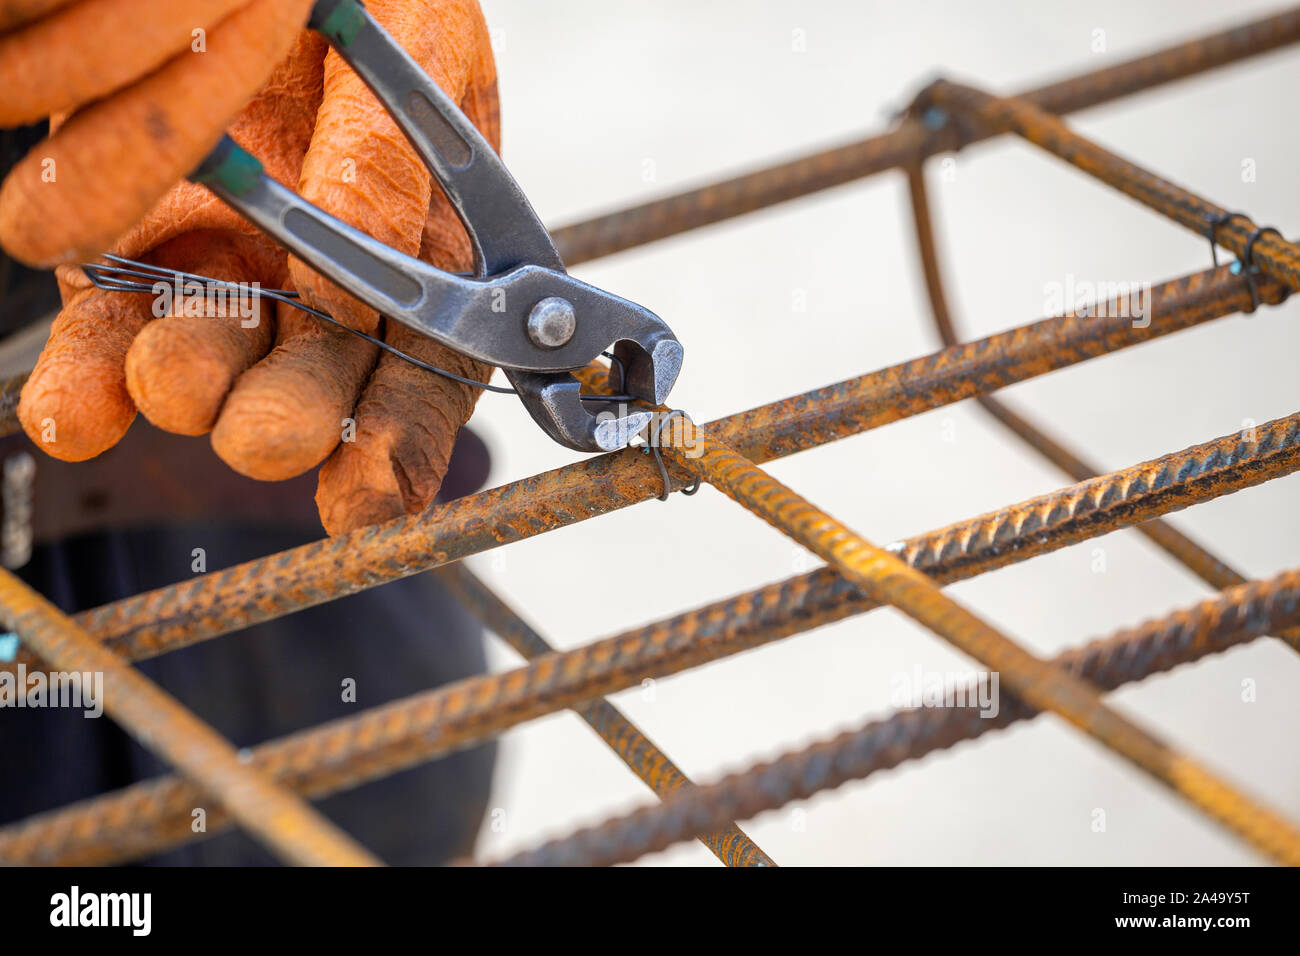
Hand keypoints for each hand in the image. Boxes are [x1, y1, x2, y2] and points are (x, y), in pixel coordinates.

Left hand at [1, 0, 499, 534]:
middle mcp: (332, 296)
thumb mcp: (421, 50)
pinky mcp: (140, 260)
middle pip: (316, 394)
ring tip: (171, 378)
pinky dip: (87, 385)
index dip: (402, 446)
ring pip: (210, 374)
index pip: (429, 379)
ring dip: (191, 391)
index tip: (368, 497)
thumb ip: (396, 160)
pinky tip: (77, 411)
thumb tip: (386, 251)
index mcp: (435, 263)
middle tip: (267, 433)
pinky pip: (109, 339)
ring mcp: (234, 285)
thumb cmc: (383, 4)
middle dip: (290, 421)